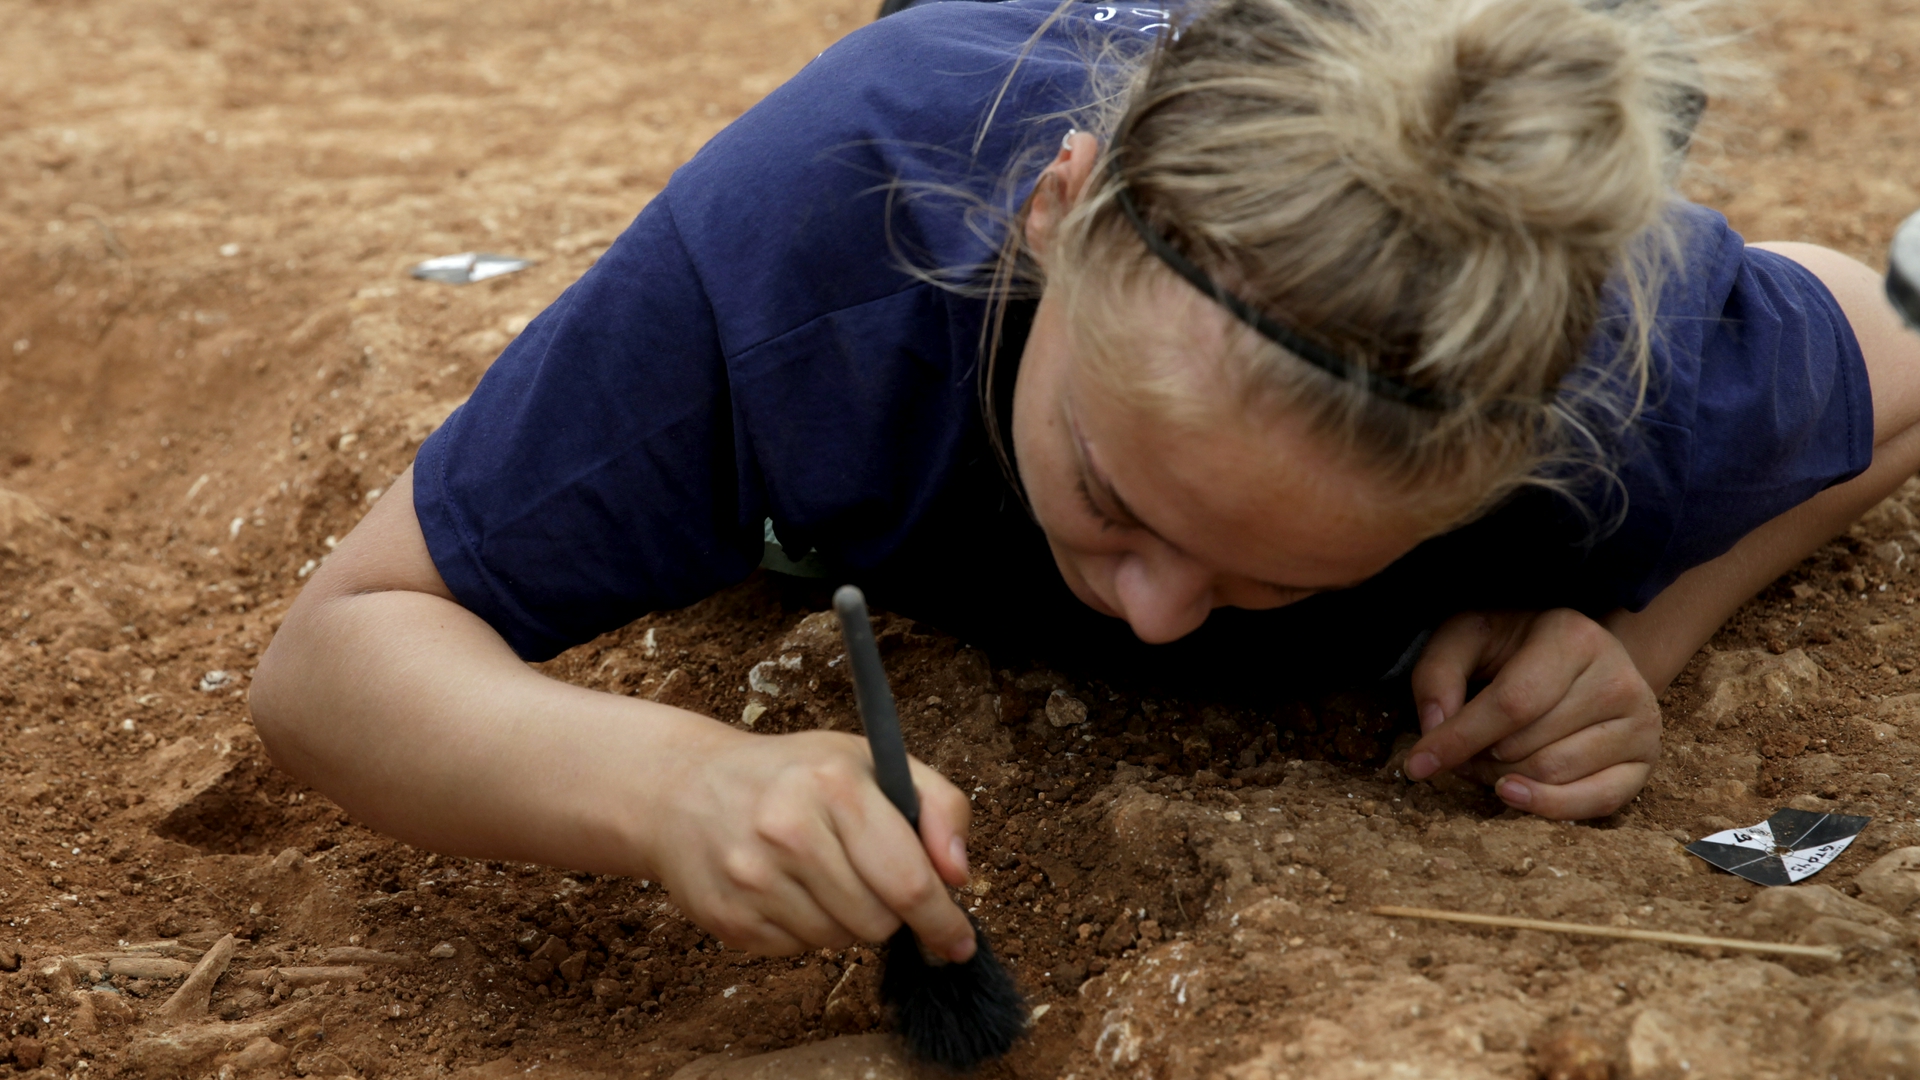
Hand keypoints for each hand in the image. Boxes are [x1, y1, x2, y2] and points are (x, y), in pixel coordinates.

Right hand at [643, 728, 976, 959]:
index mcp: (834, 785)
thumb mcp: (869, 761)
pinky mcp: (729, 919)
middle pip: (879, 922)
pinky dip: (804, 927)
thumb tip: (959, 875)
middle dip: (889, 911)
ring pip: (840, 941)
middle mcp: (789, 831)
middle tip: (868, 878)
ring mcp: (753, 878)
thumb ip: (936, 804)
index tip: (958, 941)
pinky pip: (798, 951)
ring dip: (845, 919)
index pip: (909, 881)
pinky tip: (783, 887)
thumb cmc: (794, 776)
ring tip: (817, 872)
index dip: (943, 921)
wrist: (682, 788)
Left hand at [1403, 609, 1660, 819]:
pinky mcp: (1645, 761)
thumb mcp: (1467, 637)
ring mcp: (1641, 722)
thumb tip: (1435, 730)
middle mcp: (1617, 678)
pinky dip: (1546, 807)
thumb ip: (1438, 674)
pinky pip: (1596, 803)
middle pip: (1528, 746)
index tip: (1417, 765)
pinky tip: (1511, 794)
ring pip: (1553, 775)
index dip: (1459, 739)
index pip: (1512, 704)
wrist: (1577, 655)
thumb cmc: (1513, 645)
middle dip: (1478, 758)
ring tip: (1490, 757)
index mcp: (1574, 637)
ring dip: (1504, 778)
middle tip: (1462, 749)